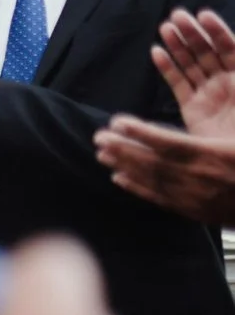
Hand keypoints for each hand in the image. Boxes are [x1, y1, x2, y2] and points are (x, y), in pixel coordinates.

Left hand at [95, 117, 234, 225]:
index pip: (167, 142)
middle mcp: (201, 178)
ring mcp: (196, 197)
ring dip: (124, 166)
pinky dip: (138, 188)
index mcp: (214, 155)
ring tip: (102, 155)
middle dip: (122, 149)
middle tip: (98, 138)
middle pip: (152, 162)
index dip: (140, 132)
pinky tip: (119, 179)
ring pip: (153, 180)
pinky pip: (160, 199)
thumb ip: (216, 128)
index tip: (117, 121)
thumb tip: (195, 103)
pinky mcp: (195, 211)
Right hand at [151, 9, 234, 138]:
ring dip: (178, 46)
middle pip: (208, 52)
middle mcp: (227, 83)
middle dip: (193, 34)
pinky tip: (157, 53)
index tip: (203, 15)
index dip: (218, 31)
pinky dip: (167, 68)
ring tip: (165, 29)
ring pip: (192, 65)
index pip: (231, 48)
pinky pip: (179, 84)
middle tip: (177, 17)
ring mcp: (209, 95)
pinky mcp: (193, 109)